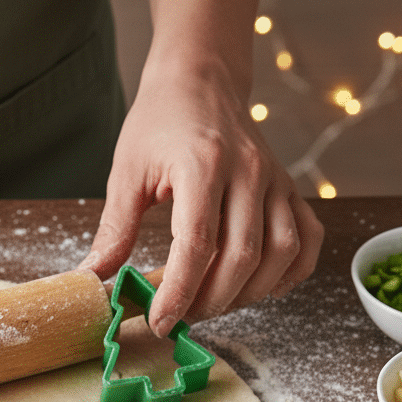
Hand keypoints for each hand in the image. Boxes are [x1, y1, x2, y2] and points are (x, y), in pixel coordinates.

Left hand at [81, 61, 322, 336]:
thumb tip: (94, 279)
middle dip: (209, 300)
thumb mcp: (127, 172)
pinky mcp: (290, 188)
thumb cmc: (159, 122)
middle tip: (180, 317)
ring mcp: (276, 180)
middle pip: (242, 257)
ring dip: (247, 293)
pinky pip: (308, 238)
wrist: (201, 79)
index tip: (159, 322)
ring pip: (280, 253)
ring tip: (210, 303)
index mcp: (203, 165)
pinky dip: (292, 272)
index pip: (196, 244)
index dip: (178, 292)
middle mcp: (249, 172)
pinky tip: (261, 288)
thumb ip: (114, 229)